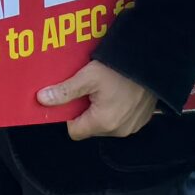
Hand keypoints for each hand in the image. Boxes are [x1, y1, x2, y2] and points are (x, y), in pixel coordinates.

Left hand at [40, 59, 157, 139]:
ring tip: (106, 90)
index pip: (75, 132)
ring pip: (106, 125)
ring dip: (102, 111)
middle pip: (90, 128)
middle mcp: (119, 130)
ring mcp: (132, 126)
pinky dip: (117, 110)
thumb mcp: (88, 76)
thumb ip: (64, 91)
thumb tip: (42, 99)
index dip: (70, 116)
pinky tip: (118, 93)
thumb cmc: (120, 68)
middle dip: (86, 112)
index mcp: (103, 123)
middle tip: (89, 91)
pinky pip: (122, 121)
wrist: (152, 62)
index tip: (73, 99)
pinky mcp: (142, 120)